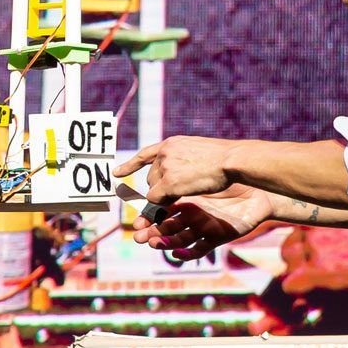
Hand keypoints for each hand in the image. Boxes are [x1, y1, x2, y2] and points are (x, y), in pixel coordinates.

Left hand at [116, 136, 242, 203]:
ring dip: (166, 195)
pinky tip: (181, 197)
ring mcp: (165, 168)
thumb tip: (178, 169)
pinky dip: (164, 203)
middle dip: (161, 187)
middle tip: (181, 190)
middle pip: (151, 178)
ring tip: (189, 189)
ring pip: (154, 189)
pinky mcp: (168, 184)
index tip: (116, 173)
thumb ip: (185, 157)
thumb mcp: (200, 150)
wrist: (231, 160)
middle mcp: (164, 154)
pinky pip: (157, 199)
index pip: (146, 154)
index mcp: (172, 144)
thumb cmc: (224, 158)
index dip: (130, 165)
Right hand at [132, 184, 273, 261]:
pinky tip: (177, 255)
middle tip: (137, 237)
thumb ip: (179, 180)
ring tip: (153, 244)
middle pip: (167, 228)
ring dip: (165, 243)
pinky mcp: (217, 236)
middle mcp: (193, 216)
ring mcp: (204, 228)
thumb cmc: (233, 178)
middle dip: (152, 233)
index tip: (135, 222)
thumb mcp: (201, 177)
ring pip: (179, 239)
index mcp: (187, 201)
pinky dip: (188, 253)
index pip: (162, 212)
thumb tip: (157, 178)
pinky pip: (199, 249)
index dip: (148, 218)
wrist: (261, 188)